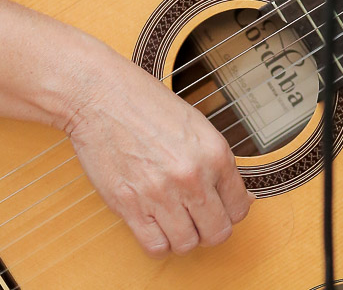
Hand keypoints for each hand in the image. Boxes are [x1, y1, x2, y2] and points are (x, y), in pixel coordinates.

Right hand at [65, 48, 252, 257]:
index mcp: (214, 152)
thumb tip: (235, 195)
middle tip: (198, 217)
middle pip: (218, 232)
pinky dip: (158, 242)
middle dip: (210, 229)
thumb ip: (215, 161)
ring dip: (183, 236)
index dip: (230, 210)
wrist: (102, 96)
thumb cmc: (145, 103)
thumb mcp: (195, 124)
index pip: (239, 207)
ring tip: (174, 219)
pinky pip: (155, 246)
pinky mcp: (131, 205)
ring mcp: (161, 194)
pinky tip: (154, 223)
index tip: (219, 208)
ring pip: (187, 244)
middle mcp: (192, 176)